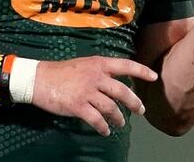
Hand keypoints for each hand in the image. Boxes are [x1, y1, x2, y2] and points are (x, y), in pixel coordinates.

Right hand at [32, 56, 157, 135]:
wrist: (39, 79)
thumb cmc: (62, 72)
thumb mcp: (84, 65)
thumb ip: (100, 72)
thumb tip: (114, 83)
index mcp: (99, 64)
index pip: (126, 65)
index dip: (142, 71)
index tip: (154, 77)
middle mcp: (96, 76)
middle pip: (122, 91)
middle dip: (134, 103)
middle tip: (140, 111)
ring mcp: (87, 91)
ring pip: (111, 107)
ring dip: (118, 117)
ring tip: (120, 123)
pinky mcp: (78, 105)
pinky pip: (96, 119)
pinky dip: (103, 127)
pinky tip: (105, 131)